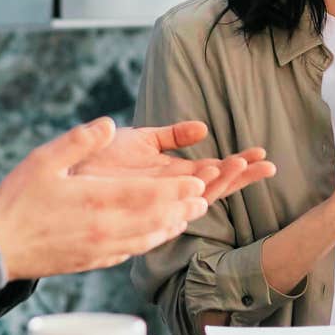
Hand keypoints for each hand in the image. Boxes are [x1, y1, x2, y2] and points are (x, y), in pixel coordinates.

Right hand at [0, 117, 211, 279]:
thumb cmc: (18, 201)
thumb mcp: (44, 160)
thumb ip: (78, 141)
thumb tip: (108, 124)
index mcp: (95, 201)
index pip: (147, 196)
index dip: (175, 190)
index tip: (197, 182)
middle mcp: (104, 229)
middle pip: (155, 219)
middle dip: (182, 208)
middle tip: (204, 198)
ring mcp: (100, 249)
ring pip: (147, 239)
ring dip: (171, 226)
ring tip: (188, 216)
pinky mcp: (94, 261)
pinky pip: (132, 252)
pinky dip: (151, 241)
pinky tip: (156, 235)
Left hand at [70, 120, 275, 203]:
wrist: (67, 171)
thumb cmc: (100, 159)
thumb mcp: (143, 139)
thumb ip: (173, 135)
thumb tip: (204, 128)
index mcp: (173, 175)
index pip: (215, 172)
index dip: (239, 165)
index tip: (262, 154)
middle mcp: (169, 191)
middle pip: (215, 187)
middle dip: (240, 176)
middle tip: (267, 165)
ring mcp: (156, 200)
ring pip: (197, 196)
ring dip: (219, 181)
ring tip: (240, 164)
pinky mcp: (140, 206)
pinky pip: (169, 204)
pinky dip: (187, 194)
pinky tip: (207, 181)